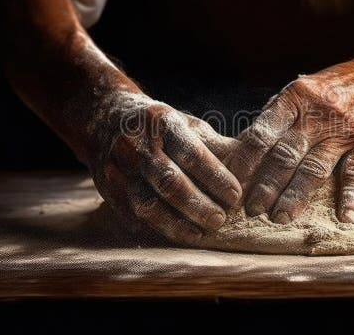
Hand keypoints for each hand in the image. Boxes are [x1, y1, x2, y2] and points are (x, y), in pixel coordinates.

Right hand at [88, 91, 240, 243]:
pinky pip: (132, 216)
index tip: (235, 195)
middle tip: (221, 220)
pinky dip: (157, 229)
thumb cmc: (158, 126)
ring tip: (201, 233)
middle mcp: (136, 145)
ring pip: (147, 204)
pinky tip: (177, 234)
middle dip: (198, 205)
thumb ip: (213, 146)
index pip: (191, 153)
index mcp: (161, 122)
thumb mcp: (184, 123)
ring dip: (177, 224)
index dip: (215, 177)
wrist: (103, 119)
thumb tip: (250, 170)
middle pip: (169, 182)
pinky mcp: (108, 190)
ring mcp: (118, 169)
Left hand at [227, 58, 353, 223]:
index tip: (230, 182)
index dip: (245, 160)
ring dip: (296, 195)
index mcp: (294, 99)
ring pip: (315, 167)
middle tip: (251, 210)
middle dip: (266, 184)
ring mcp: (343, 130)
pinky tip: (345, 216)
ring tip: (280, 218)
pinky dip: (352, 196)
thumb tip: (239, 151)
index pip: (263, 133)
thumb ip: (274, 120)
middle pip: (285, 154)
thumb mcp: (300, 94)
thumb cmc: (331, 91)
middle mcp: (317, 115)